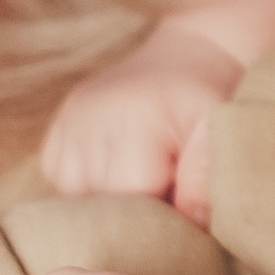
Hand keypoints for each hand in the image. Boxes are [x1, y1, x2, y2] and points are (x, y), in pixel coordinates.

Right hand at [40, 28, 241, 211]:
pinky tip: (114, 172)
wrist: (189, 54)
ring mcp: (67, 122)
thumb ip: (205, 176)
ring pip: (74, 198)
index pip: (135, 197)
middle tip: (167, 186)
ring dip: (106, 201)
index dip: (163, 210)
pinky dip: (84, 188)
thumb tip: (192, 221)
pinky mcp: (55, 130)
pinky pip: (58, 181)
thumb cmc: (209, 95)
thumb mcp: (219, 129)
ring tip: (143, 176)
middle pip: (102, 202)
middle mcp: (89, 119)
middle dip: (135, 209)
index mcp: (133, 120)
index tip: (183, 197)